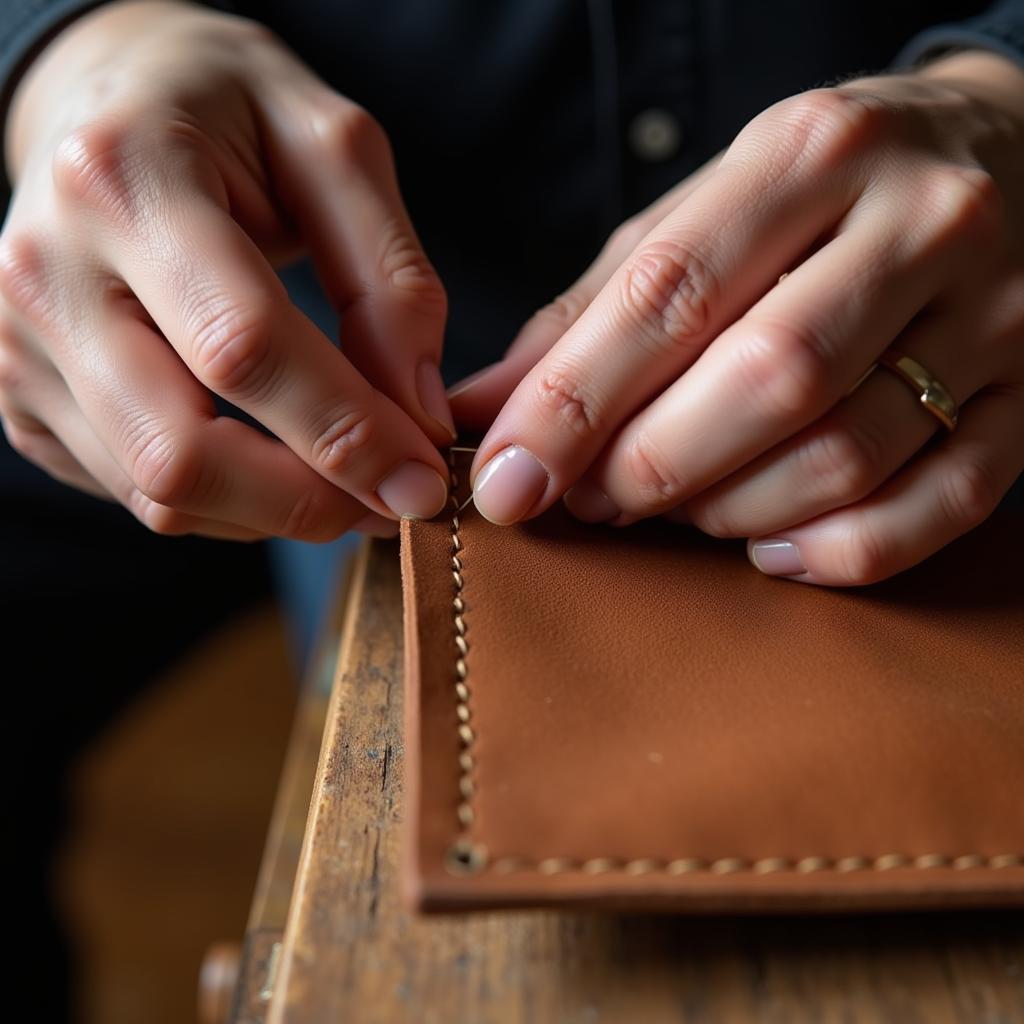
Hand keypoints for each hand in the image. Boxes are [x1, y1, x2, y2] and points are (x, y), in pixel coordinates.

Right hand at [0, 0, 454, 540]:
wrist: (106, 101)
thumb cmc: (229, 115)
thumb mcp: (334, 150)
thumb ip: (390, 281)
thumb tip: (419, 417)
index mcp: (123, 182)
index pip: (243, 346)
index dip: (347, 434)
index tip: (425, 479)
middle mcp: (46, 273)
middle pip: (181, 452)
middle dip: (309, 502)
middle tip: (392, 501)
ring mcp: (20, 347)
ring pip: (158, 494)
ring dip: (275, 512)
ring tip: (348, 481)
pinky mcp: (24, 399)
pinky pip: (138, 495)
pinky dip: (229, 503)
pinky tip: (274, 460)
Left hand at [452, 51, 1023, 584]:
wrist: (1005, 152)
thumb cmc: (817, 196)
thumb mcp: (700, 212)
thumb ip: (592, 312)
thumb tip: (482, 408)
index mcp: (812, 153)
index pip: (670, 293)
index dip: (574, 402)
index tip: (509, 479)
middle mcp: (919, 222)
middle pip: (765, 380)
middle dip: (652, 465)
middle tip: (595, 498)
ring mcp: (995, 313)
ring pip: (844, 455)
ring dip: (730, 510)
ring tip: (678, 507)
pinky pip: (939, 506)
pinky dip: (838, 551)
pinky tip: (772, 548)